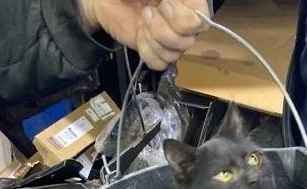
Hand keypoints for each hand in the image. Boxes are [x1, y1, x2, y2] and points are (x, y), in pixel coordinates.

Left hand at [78, 0, 209, 69]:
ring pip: (174, 55)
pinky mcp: (157, 50)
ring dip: (152, 40)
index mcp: (188, 2)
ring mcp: (171, 37)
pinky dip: (146, 52)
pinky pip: (160, 64)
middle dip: (161, 31)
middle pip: (187, 42)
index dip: (180, 19)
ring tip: (142, 23)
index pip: (200, 21)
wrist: (107, 0)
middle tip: (147, 13)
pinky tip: (140, 36)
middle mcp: (184, 21)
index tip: (164, 4)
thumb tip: (172, 4)